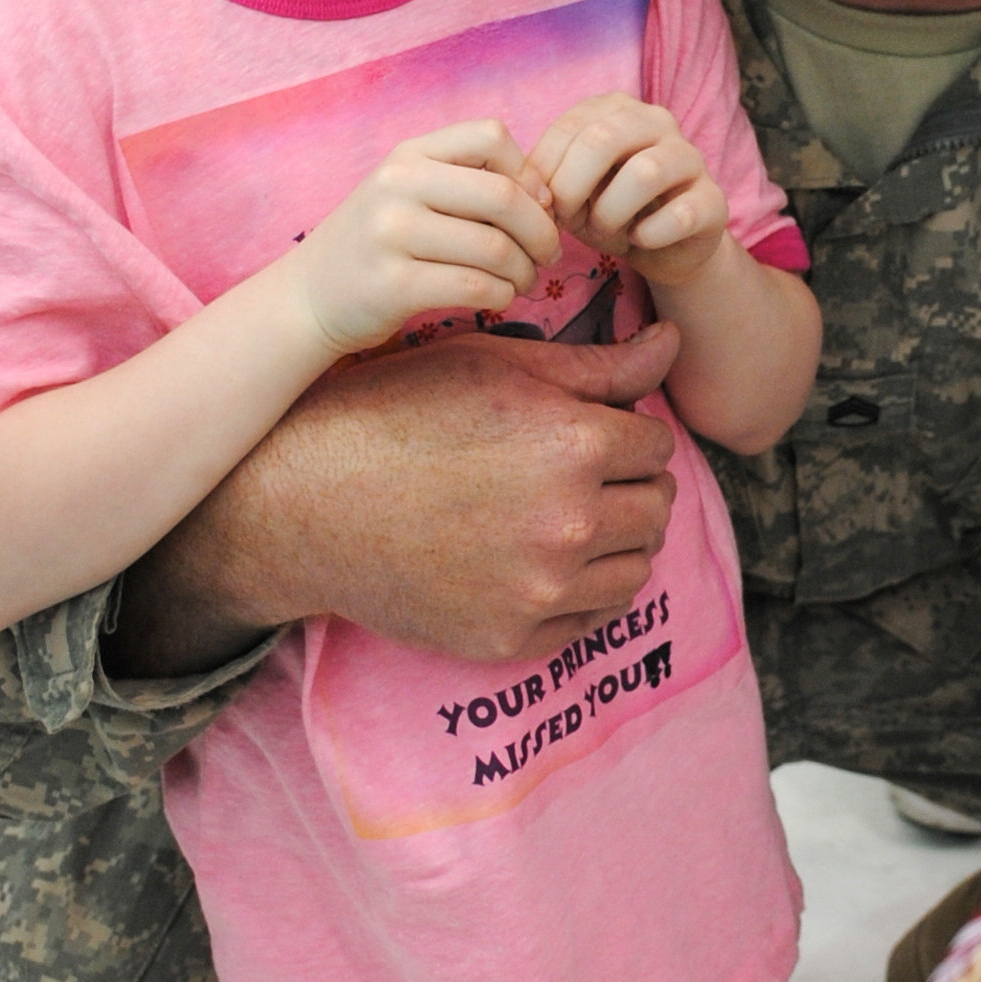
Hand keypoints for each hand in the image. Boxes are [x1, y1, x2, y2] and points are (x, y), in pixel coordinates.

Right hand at [116, 319, 684, 675]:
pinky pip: (593, 618)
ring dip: (619, 539)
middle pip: (658, 506)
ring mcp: (541, 590)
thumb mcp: (494, 366)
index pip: (656, 443)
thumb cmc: (397, 412)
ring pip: (638, 567)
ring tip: (570, 516)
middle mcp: (568, 524)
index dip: (626, 431)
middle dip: (631, 484)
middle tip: (584, 473)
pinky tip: (547, 561)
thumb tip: (675, 341)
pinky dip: (586, 591)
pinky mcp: (512, 639)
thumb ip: (598, 365)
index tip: (591, 430)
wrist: (305, 500)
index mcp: (572, 444)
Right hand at [289, 121, 557, 351]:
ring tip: (523, 281)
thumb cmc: (378, 243)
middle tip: (548, 254)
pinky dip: (502, 295)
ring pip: (496, 249)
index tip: (536, 206)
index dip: (528, 172)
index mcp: (409, 155)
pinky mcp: (393, 285)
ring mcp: (391, 235)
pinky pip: (475, 286)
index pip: (491, 135)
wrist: (309, 296)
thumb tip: (546, 196)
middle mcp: (397, 186)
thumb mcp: (409, 192)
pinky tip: (499, 297)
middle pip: (503, 196)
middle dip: (542, 231)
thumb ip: (468, 182)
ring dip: (525, 271)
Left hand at [528, 97, 728, 289]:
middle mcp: (658, 122)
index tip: (538, 206)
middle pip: (604, 139)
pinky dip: (650, 234)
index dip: (545, 170)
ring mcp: (691, 158)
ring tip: (604, 230)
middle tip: (564, 219)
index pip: (570, 126)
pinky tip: (640, 240)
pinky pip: (682, 214)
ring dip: (611, 211)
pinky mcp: (713, 200)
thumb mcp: (571, 193)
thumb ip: (548, 181)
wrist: (664, 247)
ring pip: (645, 172)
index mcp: (617, 110)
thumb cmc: (610, 210)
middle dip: (572, 186)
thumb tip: (528, 190)